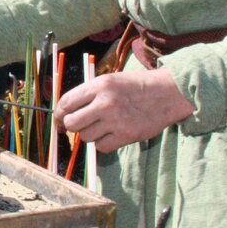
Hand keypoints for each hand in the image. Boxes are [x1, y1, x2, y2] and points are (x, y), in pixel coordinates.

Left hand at [55, 68, 195, 152]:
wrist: (168, 93)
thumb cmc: (136, 86)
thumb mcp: (110, 80)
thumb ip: (88, 94)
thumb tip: (64, 113)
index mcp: (99, 85)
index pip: (66, 102)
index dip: (59, 113)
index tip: (59, 118)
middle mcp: (105, 103)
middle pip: (71, 123)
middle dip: (72, 126)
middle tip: (80, 124)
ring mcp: (116, 120)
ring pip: (85, 137)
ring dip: (90, 134)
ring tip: (102, 126)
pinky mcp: (126, 135)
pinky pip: (101, 147)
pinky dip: (103, 144)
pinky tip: (112, 134)